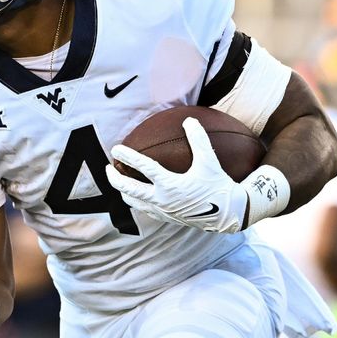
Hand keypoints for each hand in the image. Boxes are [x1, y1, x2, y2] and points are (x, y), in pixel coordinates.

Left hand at [105, 117, 247, 232]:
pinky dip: (137, 200)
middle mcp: (162, 200)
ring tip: (119, 181)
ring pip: (134, 202)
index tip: (116, 148)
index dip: (128, 156)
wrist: (227, 214)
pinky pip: (145, 209)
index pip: (143, 168)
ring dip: (123, 191)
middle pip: (129, 190)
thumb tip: (189, 119)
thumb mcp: (209, 161)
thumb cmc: (218, 185)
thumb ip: (198, 139)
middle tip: (108, 167)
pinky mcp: (166, 218)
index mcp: (170, 185)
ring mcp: (162, 211)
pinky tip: (138, 194)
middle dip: (114, 178)